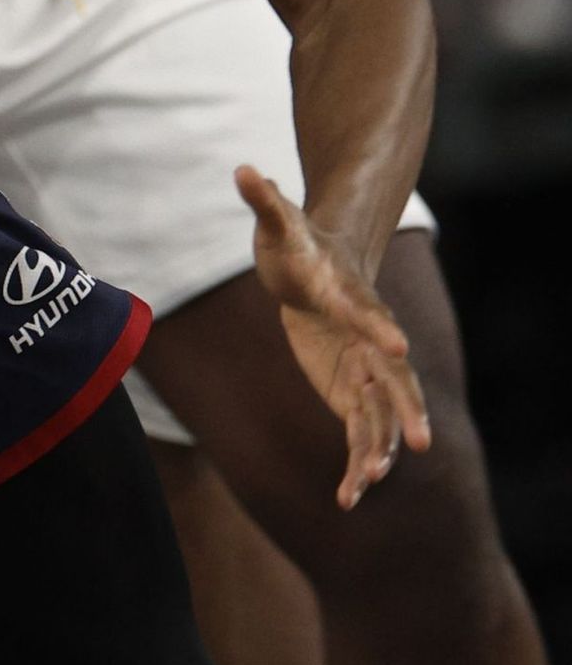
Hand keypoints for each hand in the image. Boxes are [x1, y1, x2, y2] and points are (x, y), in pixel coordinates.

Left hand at [236, 165, 430, 507]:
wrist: (317, 263)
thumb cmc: (296, 241)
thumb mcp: (277, 222)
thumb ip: (265, 200)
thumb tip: (243, 168)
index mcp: (348, 294)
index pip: (367, 311)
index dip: (379, 327)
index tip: (398, 348)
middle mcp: (366, 335)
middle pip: (393, 373)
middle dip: (405, 404)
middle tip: (420, 438)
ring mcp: (363, 364)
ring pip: (380, 410)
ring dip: (379, 443)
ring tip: (371, 477)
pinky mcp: (351, 387)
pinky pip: (359, 429)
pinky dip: (357, 460)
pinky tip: (349, 496)